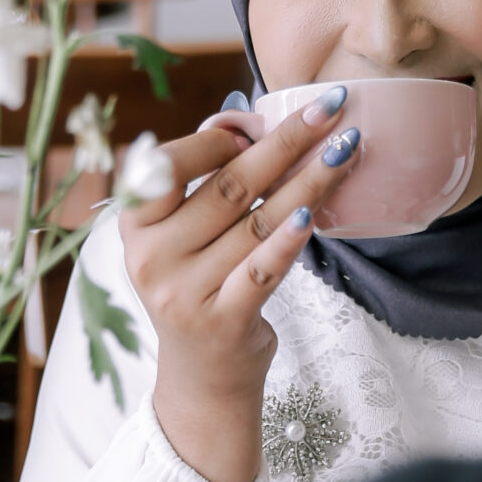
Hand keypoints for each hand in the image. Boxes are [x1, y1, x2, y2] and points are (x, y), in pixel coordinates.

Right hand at [119, 86, 360, 481]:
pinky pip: (262, 270)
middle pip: (228, 186)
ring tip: (347, 146)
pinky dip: (288, 240)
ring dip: (309, 179)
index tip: (265, 120)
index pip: (172, 163)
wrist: (202, 376)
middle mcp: (151, 257)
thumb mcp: (183, 233)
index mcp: (134, 223)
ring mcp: (184, 293)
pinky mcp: (222, 322)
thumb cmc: (200, 283)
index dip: (221, 139)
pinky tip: (316, 211)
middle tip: (331, 105)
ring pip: (257, 222)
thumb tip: (240, 118)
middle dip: (286, 140)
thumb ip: (204, 177)